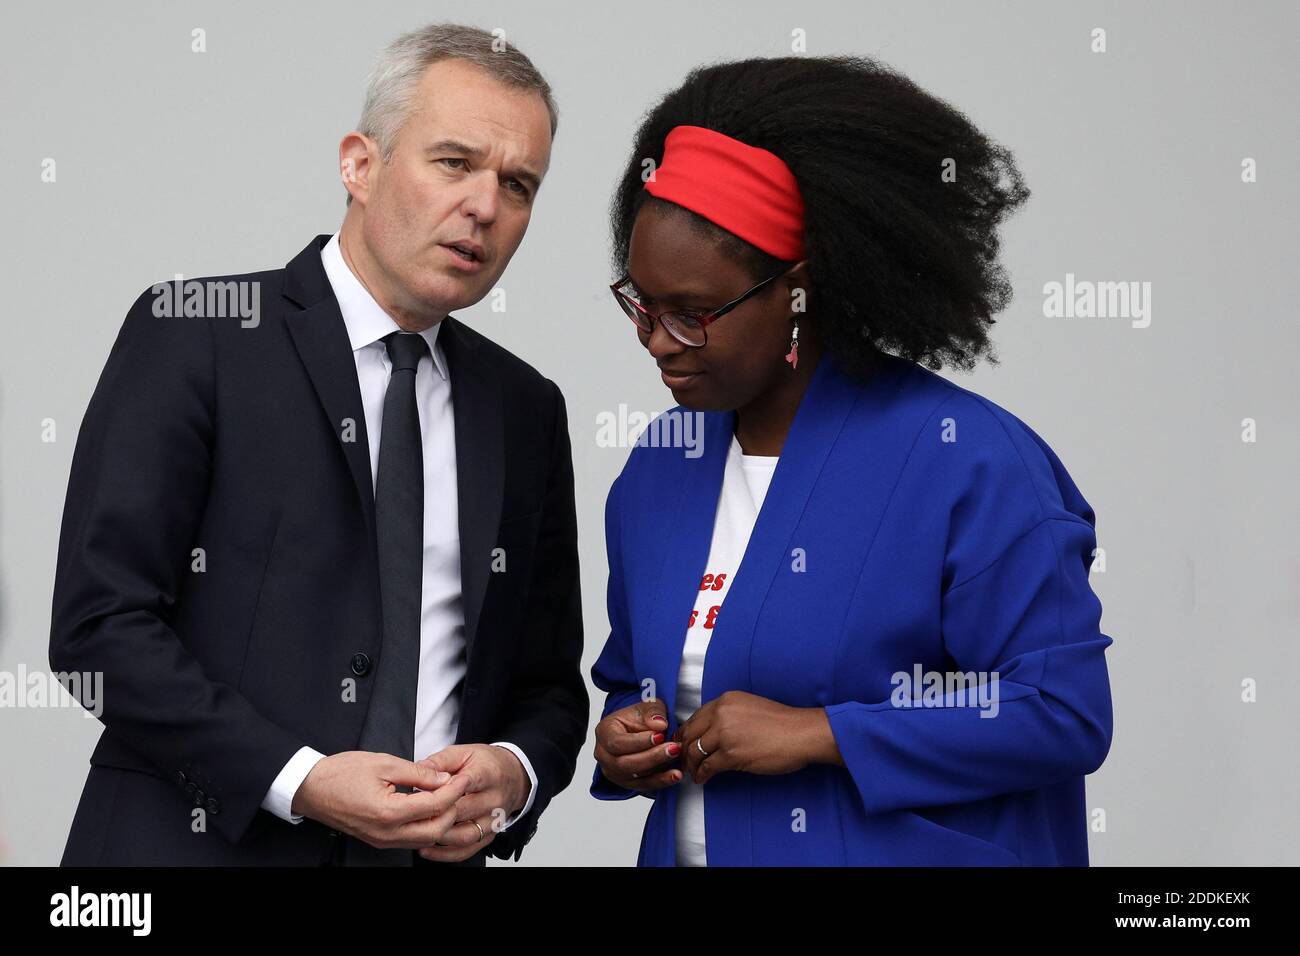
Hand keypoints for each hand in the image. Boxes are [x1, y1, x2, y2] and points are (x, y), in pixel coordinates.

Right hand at [291, 751, 470, 848]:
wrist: (311, 788)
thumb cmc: (340, 773)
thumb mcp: (383, 763)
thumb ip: (418, 773)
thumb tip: (443, 779)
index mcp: (388, 812)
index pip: (435, 806)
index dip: (454, 790)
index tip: (463, 777)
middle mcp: (386, 833)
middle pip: (435, 831)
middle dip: (452, 809)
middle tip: (458, 788)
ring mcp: (381, 840)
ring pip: (424, 839)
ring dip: (440, 820)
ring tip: (446, 796)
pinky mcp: (378, 840)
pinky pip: (410, 839)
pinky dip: (425, 826)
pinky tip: (428, 807)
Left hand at [413, 744, 528, 861]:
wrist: (513, 776)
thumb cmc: (486, 764)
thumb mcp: (463, 752)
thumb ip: (439, 762)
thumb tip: (417, 772)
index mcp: (488, 774)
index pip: (465, 784)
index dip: (441, 790)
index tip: (420, 792)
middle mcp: (494, 799)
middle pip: (461, 812)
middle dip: (434, 814)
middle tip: (411, 814)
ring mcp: (493, 820)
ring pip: (464, 835)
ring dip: (438, 837)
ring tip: (417, 832)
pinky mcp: (490, 835)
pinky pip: (468, 850)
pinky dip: (446, 854)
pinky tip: (428, 849)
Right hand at [593, 697, 681, 791]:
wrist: (638, 729)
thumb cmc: (638, 717)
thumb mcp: (645, 706)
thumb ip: (652, 712)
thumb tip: (660, 724)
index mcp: (604, 732)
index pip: (618, 742)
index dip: (639, 741)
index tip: (660, 736)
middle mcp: (604, 755)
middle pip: (625, 763)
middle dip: (652, 757)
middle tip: (674, 749)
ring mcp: (613, 771)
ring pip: (634, 777)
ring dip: (658, 771)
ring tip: (677, 761)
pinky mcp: (626, 782)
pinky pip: (643, 786)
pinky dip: (660, 781)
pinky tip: (675, 776)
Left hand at [674, 691, 841, 783]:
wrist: (801, 734)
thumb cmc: (783, 723)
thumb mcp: (750, 708)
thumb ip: (730, 715)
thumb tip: (713, 731)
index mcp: (726, 700)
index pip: (696, 717)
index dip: (687, 732)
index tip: (684, 742)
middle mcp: (722, 714)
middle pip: (691, 734)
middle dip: (684, 749)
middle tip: (682, 760)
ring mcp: (725, 734)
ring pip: (696, 751)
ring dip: (691, 764)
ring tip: (692, 772)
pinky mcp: (731, 754)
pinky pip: (708, 766)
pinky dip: (702, 774)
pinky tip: (703, 778)